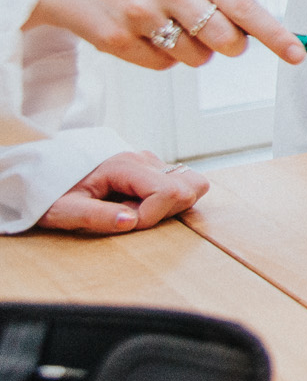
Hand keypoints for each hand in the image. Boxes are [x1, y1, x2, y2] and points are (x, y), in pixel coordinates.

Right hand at [24, 0, 305, 69]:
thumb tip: (250, 30)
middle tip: (205, 33)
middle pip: (226, 40)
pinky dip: (157, 58)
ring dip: (188, 52)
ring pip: (196, 58)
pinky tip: (140, 36)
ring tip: (162, 28)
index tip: (297, 54)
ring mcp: (142, 13)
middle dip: (225, 46)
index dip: (275, 34)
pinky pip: (162, 67)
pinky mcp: (117, 38)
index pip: (245, 5)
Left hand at [37, 152, 207, 233]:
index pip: (167, 192)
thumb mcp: (63, 210)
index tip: (122, 222)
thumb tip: (131, 222)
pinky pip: (182, 183)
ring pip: (191, 184)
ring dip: (171, 206)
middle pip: (185, 188)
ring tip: (136, 211)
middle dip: (162, 213)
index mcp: (123, 164)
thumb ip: (95, 216)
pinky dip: (169, 201)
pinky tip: (139, 205)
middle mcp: (143, 158)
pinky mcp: (153, 168)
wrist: (41, 172)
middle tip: (128, 216)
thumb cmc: (51, 192)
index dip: (150, 217)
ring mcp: (151, 161)